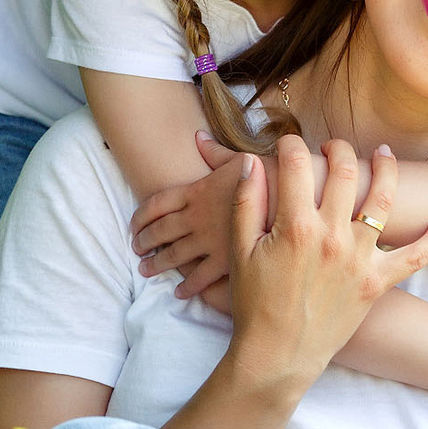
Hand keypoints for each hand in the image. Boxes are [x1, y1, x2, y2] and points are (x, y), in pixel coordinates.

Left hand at [132, 134, 255, 296]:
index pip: (156, 204)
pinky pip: (199, 277)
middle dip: (144, 241)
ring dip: (157, 264)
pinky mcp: (225, 260)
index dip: (141, 216)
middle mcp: (196, 217)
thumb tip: (198, 136)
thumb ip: (215, 152)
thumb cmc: (271, 175)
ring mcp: (208, 240)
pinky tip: (180, 292)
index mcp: (197, 191)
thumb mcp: (240, 158)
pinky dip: (188, 286)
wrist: (293, 200)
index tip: (133, 225)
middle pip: (160, 230)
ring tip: (146, 270)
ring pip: (174, 255)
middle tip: (136, 249)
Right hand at [225, 137, 427, 396]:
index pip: (297, 165)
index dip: (290, 146)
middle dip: (337, 149)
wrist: (278, 354)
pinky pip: (416, 256)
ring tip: (384, 154)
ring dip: (386, 169)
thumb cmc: (255, 303)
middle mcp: (333, 236)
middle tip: (330, 148)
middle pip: (344, 172)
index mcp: (295, 226)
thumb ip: (246, 202)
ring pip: (383, 200)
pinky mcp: (377, 282)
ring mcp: (359, 258)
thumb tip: (252, 161)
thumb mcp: (240, 251)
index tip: (287, 145)